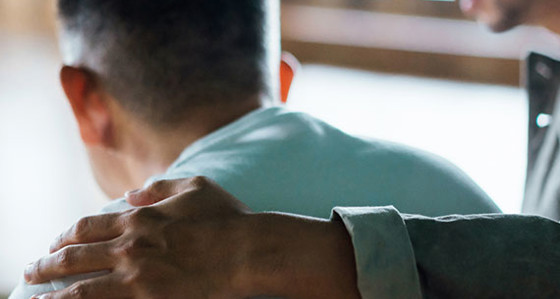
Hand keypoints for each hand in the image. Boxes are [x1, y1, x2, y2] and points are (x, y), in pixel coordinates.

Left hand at [25, 177, 359, 298]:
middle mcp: (131, 244)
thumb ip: (162, 187)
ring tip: (34, 294)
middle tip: (32, 270)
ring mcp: (136, 273)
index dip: (68, 234)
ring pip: (79, 283)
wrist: (248, 251)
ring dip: (52, 287)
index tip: (56, 241)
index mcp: (141, 217)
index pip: (90, 225)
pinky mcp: (145, 297)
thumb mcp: (197, 187)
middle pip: (76, 254)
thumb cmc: (227, 220)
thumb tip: (133, 192)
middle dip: (49, 262)